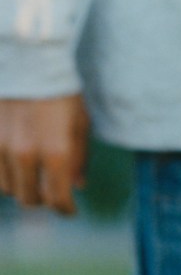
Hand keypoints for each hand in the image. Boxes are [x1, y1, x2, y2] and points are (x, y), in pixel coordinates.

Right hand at [0, 94, 90, 214]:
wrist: (30, 64)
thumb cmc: (61, 93)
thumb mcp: (80, 125)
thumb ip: (79, 159)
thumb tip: (78, 186)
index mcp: (56, 152)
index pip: (57, 199)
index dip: (65, 210)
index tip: (69, 210)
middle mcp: (26, 154)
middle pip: (29, 199)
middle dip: (43, 200)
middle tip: (51, 193)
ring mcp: (1, 147)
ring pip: (7, 189)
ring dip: (21, 188)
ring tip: (32, 177)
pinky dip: (4, 176)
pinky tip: (16, 167)